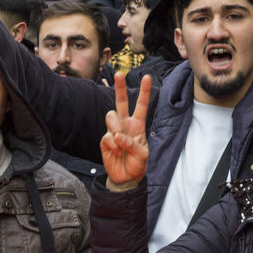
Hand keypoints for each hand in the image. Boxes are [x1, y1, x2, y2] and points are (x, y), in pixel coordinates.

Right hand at [101, 73, 150, 191]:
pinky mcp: (105, 141)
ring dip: (116, 127)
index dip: (144, 92)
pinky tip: (116, 151)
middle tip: (119, 74)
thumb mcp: (143, 155)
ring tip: (120, 141)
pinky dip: (112, 144)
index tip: (147, 77)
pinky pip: (107, 136)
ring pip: (111, 116)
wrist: (126, 178)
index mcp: (138, 125)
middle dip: (120, 88)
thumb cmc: (137, 164)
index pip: (141, 105)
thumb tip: (119, 136)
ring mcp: (114, 131)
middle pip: (121, 102)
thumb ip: (133, 144)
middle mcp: (125, 125)